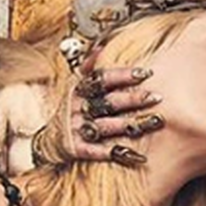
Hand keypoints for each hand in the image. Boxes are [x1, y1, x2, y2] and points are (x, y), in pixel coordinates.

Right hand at [35, 59, 160, 164]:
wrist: (49, 140)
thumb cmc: (71, 110)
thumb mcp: (75, 86)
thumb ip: (89, 68)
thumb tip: (101, 48)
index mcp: (79, 89)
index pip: (101, 79)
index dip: (123, 75)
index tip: (145, 73)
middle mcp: (77, 108)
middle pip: (108, 102)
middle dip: (133, 99)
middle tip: (157, 97)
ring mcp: (77, 128)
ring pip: (107, 126)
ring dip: (131, 124)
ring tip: (155, 121)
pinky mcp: (77, 149)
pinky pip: (99, 152)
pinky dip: (119, 154)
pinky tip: (139, 156)